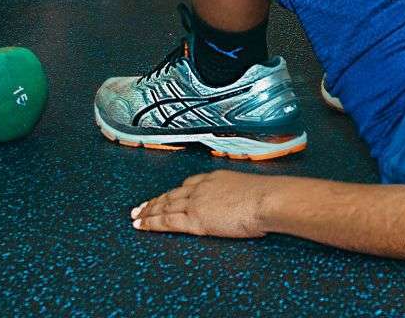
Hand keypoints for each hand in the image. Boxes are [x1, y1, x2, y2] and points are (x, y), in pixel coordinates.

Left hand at [131, 170, 275, 238]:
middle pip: (173, 194)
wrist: (266, 199)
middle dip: (156, 201)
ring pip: (165, 206)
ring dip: (149, 211)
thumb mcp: (251, 190)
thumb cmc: (268, 197)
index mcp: (216, 179)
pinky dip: (152, 222)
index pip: (189, 185)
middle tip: (141, 206)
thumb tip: (246, 203)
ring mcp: (196, 202)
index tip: (166, 195)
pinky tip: (141, 225)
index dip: (174, 192)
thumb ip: (240, 196)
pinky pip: (167, 221)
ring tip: (136, 216)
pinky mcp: (194, 219)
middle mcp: (202, 187)